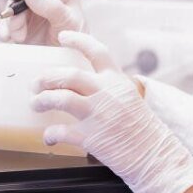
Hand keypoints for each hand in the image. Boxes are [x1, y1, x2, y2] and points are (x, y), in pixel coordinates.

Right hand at [0, 0, 84, 44]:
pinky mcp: (20, 25)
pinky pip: (6, 22)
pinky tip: (10, 38)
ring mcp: (30, 11)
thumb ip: (52, 7)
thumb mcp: (68, 22)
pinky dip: (5, 30)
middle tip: (16, 22)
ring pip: (11, 8)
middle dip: (16, 7)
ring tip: (20, 37)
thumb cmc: (75, 39)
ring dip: (12, 22)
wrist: (67, 60)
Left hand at [32, 30, 192, 192]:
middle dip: (47, 77)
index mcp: (118, 81)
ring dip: (43, 100)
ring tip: (36, 104)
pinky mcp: (90, 137)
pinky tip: (49, 137)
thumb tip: (88, 88)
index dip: (77, 40)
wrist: (156, 156)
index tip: (62, 37)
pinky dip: (50, 134)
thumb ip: (111, 90)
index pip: (96, 51)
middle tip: (37, 83)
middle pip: (69, 75)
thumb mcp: (131, 99)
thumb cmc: (145, 131)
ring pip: (60, 98)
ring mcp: (97, 114)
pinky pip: (60, 132)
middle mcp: (106, 93)